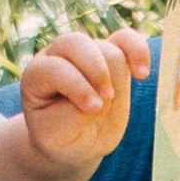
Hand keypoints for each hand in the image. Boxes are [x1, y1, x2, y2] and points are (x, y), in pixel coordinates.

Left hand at [17, 26, 147, 179]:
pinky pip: (127, 40)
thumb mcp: (57, 137)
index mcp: (37, 75)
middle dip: (97, 72)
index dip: (78, 87)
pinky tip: (142, 74)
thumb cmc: (60, 139)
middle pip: (78, 42)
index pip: (56, 68)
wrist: (75, 141)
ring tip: (112, 100)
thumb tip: (100, 100)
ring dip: (116, 76)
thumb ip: (74, 117)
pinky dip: (138, 51)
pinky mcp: (111, 58)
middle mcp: (58, 55)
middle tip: (105, 101)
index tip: (92, 110)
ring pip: (107, 47)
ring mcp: (85, 54)